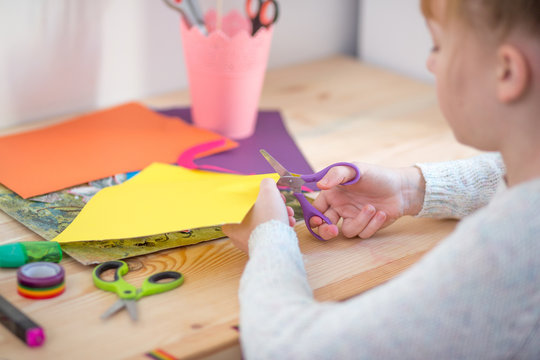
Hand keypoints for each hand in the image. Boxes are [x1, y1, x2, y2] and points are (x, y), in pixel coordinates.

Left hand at [222, 178, 295, 252]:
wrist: (278, 244)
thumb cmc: (268, 219)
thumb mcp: (267, 192)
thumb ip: (266, 184)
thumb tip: (268, 183)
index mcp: (232, 224)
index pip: (242, 207)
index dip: (257, 200)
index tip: (269, 197)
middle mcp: (239, 237)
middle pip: (257, 215)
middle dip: (273, 208)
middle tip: (282, 204)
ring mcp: (252, 246)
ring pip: (266, 225)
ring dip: (280, 217)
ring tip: (289, 214)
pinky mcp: (265, 251)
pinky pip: (272, 235)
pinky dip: (280, 228)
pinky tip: (289, 224)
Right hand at [310, 163, 424, 239]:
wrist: (402, 188)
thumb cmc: (377, 175)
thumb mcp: (355, 169)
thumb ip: (336, 175)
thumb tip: (320, 185)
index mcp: (333, 194)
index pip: (316, 209)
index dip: (313, 217)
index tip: (318, 220)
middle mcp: (340, 208)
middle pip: (324, 227)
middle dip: (326, 231)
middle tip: (333, 230)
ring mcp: (353, 218)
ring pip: (347, 231)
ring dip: (360, 221)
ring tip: (372, 208)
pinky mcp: (366, 226)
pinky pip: (363, 233)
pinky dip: (372, 224)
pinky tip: (382, 213)